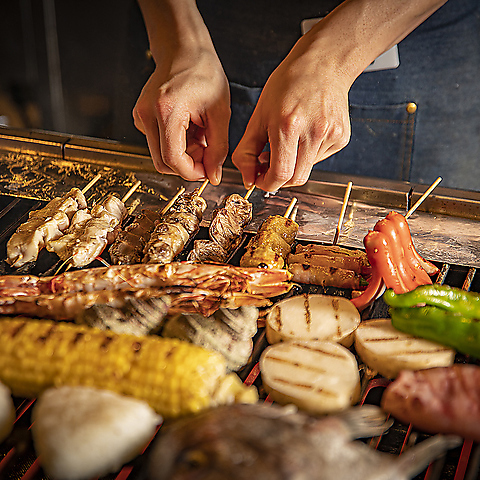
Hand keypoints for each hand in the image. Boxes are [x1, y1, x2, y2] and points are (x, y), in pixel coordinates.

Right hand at [133, 49, 230, 183]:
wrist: (184, 51)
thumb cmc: (204, 74)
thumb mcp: (220, 113)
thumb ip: (218, 148)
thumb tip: (213, 176)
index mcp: (166, 110)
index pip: (172, 159)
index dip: (191, 172)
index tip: (207, 172)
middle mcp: (147, 114)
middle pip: (163, 162)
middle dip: (187, 165)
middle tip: (207, 153)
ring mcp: (140, 116)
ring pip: (161, 155)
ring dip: (183, 154)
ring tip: (199, 135)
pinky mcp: (140, 117)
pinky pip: (158, 144)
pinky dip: (176, 144)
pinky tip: (189, 128)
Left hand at [232, 36, 351, 191]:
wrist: (323, 64)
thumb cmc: (288, 85)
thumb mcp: (259, 114)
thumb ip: (247, 151)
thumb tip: (248, 179)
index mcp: (288, 125)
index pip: (280, 174)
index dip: (267, 183)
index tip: (259, 179)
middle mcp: (314, 131)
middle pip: (296, 179)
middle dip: (278, 179)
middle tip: (268, 167)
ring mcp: (331, 135)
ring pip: (306, 170)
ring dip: (292, 165)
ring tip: (287, 142)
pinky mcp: (342, 138)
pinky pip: (318, 159)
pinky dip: (306, 155)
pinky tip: (304, 135)